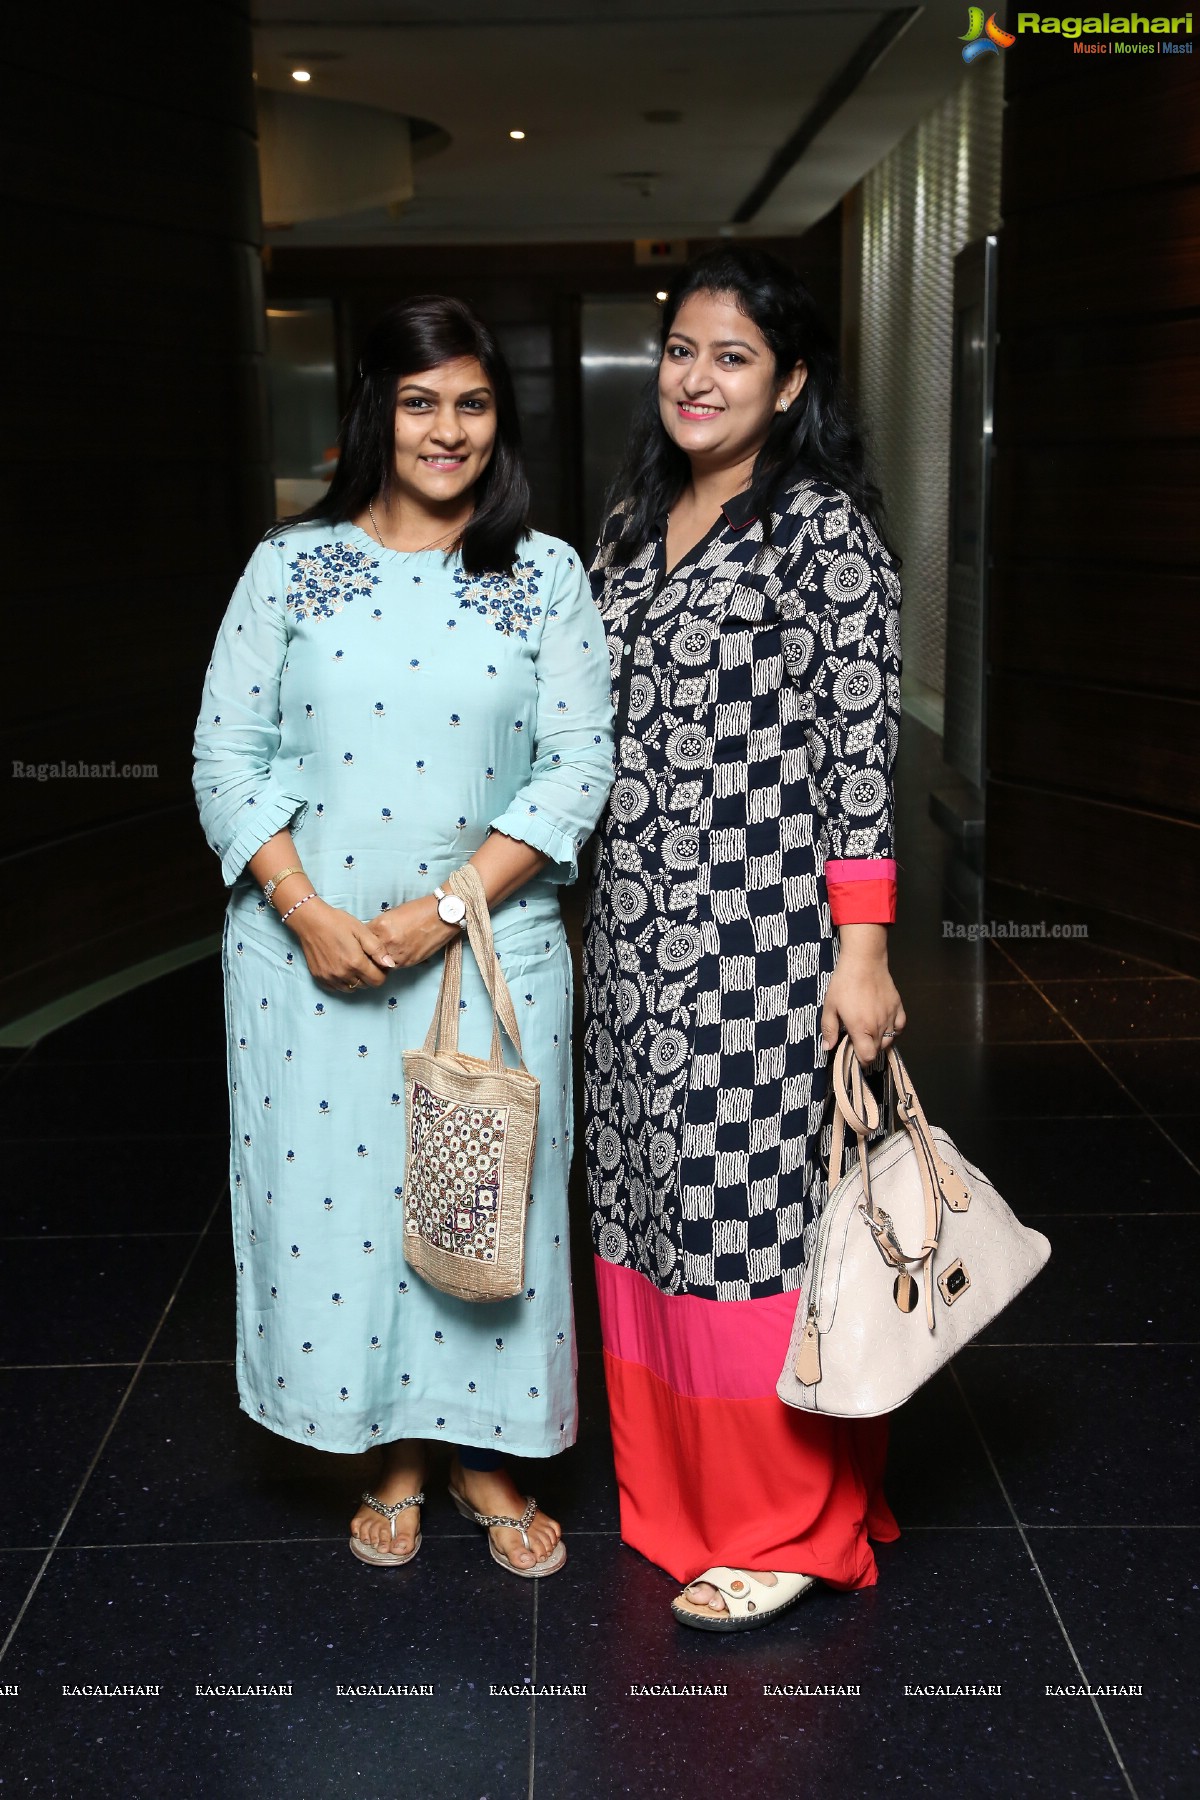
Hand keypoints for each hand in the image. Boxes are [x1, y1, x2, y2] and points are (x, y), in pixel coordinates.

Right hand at [285, 898, 393, 992]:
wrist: (311, 921)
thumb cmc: (338, 922)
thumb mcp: (362, 931)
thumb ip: (377, 950)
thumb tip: (390, 965)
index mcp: (356, 963)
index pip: (378, 981)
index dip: (382, 973)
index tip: (378, 963)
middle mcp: (343, 974)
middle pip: (365, 985)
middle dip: (369, 975)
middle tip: (365, 960)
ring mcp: (329, 978)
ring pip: (351, 988)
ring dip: (356, 980)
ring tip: (353, 963)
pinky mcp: (319, 978)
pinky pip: (336, 988)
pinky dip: (342, 981)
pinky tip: (341, 967)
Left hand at [366, 896, 458, 967]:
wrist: (442, 915)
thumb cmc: (419, 910)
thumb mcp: (392, 914)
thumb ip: (379, 927)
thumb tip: (369, 936)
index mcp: (380, 926)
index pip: (361, 940)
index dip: (359, 942)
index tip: (360, 944)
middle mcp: (387, 941)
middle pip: (367, 955)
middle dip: (366, 955)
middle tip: (366, 954)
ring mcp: (398, 954)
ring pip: (379, 964)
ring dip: (379, 962)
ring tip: (382, 956)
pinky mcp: (408, 962)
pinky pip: (394, 966)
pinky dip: (392, 963)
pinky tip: (395, 955)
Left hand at [820, 935, 905, 1065]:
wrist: (864, 961)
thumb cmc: (845, 983)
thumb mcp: (830, 1006)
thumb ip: (829, 1029)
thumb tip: (827, 1047)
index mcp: (861, 1028)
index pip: (867, 1057)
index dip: (860, 1060)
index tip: (853, 1053)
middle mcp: (878, 1026)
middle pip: (877, 1050)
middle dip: (867, 1049)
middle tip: (857, 1039)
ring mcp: (890, 1017)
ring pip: (889, 1040)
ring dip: (880, 1041)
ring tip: (869, 1032)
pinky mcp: (898, 1007)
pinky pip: (900, 1027)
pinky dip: (894, 1030)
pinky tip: (884, 1025)